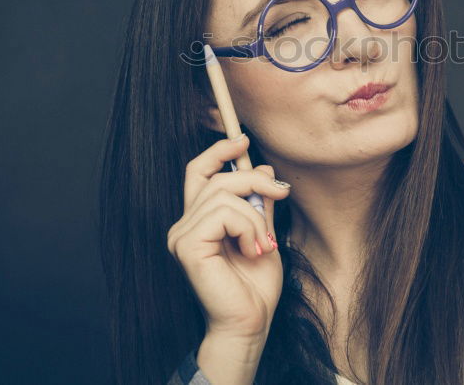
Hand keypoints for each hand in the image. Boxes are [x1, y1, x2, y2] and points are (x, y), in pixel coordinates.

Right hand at [166, 134, 291, 340]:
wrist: (250, 323)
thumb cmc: (255, 287)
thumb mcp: (263, 233)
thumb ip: (260, 203)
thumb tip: (264, 168)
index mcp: (198, 221)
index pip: (198, 172)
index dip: (217, 151)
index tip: (242, 140)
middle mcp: (184, 225)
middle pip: (217, 178)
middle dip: (255, 180)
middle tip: (282, 193)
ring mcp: (182, 235)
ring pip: (224, 195)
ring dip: (256, 215)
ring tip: (264, 243)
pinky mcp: (187, 246)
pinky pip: (223, 214)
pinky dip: (248, 226)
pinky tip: (253, 249)